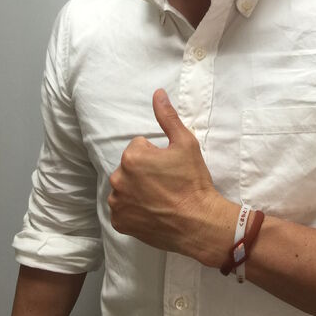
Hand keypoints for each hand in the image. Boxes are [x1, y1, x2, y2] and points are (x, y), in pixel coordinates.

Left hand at [108, 89, 231, 262]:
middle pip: (130, 167)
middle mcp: (118, 179)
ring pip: (125, 188)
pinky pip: (123, 210)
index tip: (170, 168)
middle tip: (167, 184)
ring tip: (161, 199)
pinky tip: (153, 212)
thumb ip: (167, 117)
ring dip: (137, 190)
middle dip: (145, 172)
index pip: (140, 147)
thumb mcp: (185, 143)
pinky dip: (135, 210)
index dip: (157, 156)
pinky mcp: (120, 222)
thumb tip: (157, 93)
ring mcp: (117, 203)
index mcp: (132, 156)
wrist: (198, 222)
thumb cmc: (193, 181)